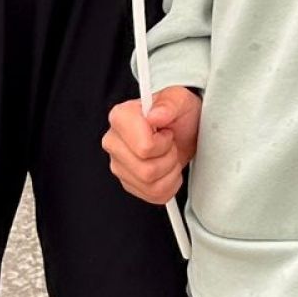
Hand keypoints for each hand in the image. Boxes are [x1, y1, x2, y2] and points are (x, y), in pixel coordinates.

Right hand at [104, 89, 201, 206]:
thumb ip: (169, 104)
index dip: (163, 143)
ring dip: (170, 171)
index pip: (144, 148)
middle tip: (170, 143)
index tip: (166, 132)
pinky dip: (169, 184)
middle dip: (168, 158)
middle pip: (147, 171)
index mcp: (121, 117)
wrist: (183, 129)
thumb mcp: (180, 100)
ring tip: (169, 154)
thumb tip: (155, 115)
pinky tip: (167, 168)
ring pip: (151, 185)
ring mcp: (118, 164)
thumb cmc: (178, 113)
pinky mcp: (128, 182)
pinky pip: (153, 196)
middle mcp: (114, 142)